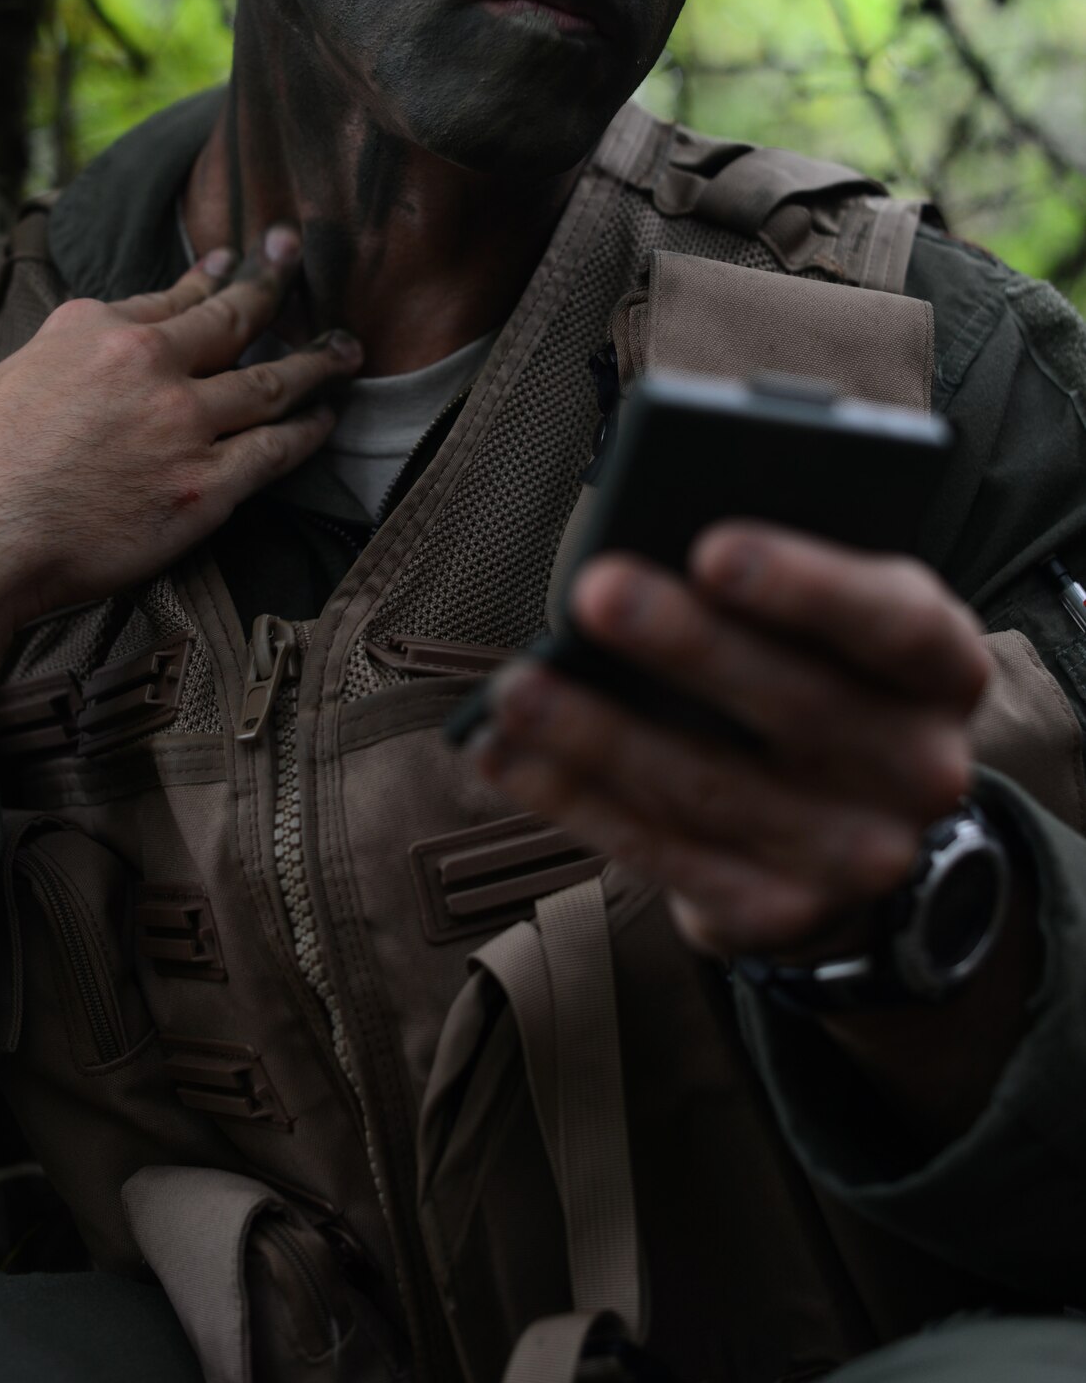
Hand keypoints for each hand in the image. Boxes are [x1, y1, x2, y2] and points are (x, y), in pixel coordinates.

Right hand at [0, 226, 361, 635]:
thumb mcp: (23, 369)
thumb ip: (82, 341)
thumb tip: (126, 319)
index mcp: (100, 329)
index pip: (178, 295)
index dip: (217, 276)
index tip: (242, 260)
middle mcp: (151, 366)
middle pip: (237, 320)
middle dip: (279, 287)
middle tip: (304, 264)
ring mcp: (183, 426)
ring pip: (273, 383)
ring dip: (318, 362)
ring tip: (346, 350)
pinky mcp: (203, 489)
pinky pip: (274, 452)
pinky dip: (307, 433)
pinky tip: (324, 420)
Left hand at [477, 525, 990, 957]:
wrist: (851, 823)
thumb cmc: (817, 670)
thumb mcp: (831, 615)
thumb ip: (775, 577)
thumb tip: (653, 536)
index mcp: (944, 669)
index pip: (894, 623)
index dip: (808, 585)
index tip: (712, 546)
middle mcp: (920, 772)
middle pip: (798, 707)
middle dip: (686, 645)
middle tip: (593, 591)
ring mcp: (853, 858)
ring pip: (710, 789)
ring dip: (597, 734)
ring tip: (515, 687)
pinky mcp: (775, 914)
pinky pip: (660, 852)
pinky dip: (573, 799)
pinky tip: (505, 754)